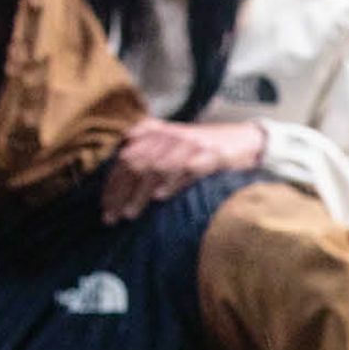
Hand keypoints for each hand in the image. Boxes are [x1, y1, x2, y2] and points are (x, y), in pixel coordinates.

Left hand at [102, 119, 267, 221]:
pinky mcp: (208, 155)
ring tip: (129, 215)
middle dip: (119, 193)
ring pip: (154, 168)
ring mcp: (188, 145)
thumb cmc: (204, 147)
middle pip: (134, 163)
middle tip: (111, 218)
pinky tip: (159, 198)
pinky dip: (170, 184)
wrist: (244, 139)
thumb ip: (146, 152)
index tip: (104, 207)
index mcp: (155, 131)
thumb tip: (118, 180)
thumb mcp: (171, 143)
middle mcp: (168, 136)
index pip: (123, 157)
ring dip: (139, 194)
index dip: (111, 184)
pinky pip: (184, 169)